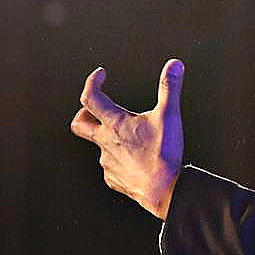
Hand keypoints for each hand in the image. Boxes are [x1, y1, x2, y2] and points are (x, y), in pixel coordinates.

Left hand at [70, 59, 184, 218]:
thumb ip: (170, 87)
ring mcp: (107, 163)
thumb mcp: (169, 115)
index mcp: (115, 123)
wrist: (164, 191)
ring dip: (109, 137)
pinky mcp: (114, 179)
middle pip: (79, 123)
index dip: (92, 82)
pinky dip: (118, 159)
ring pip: (99, 146)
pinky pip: (110, 167)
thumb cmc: (164, 153)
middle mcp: (105, 142)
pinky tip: (135, 161)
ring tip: (130, 137)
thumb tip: (174, 64)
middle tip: (97, 107)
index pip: (91, 97)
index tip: (101, 74)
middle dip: (85, 112)